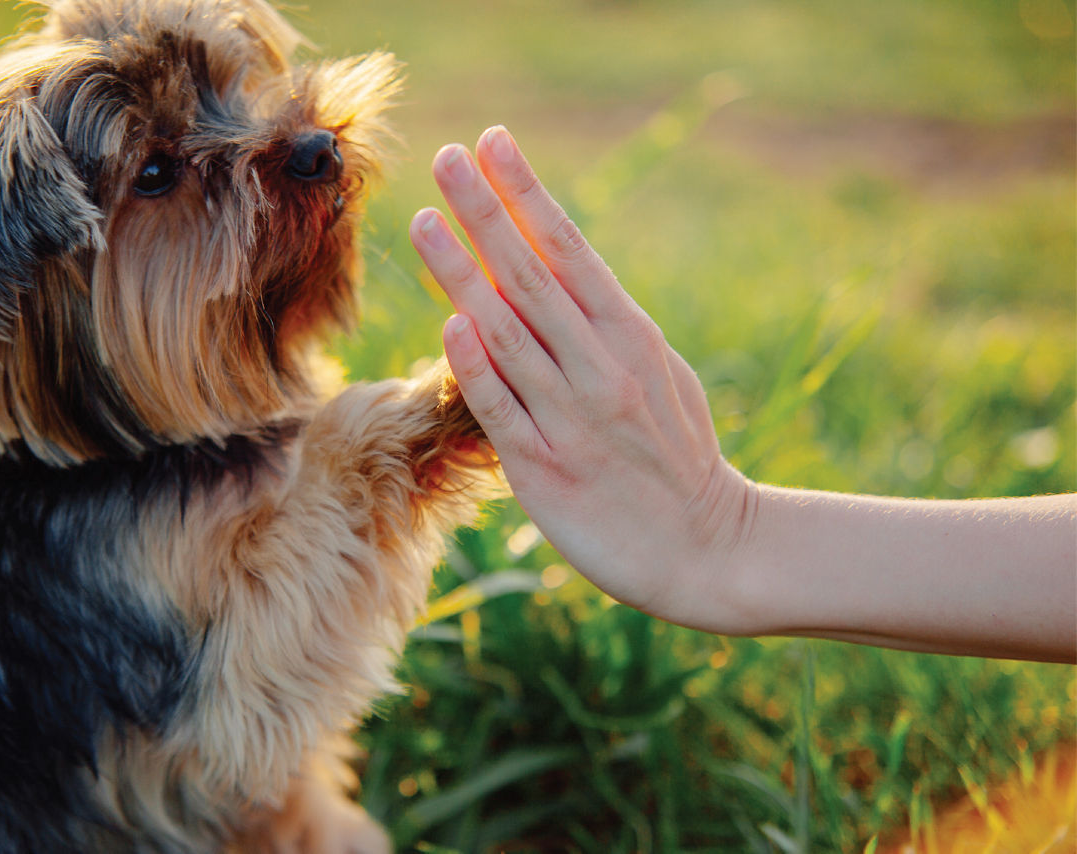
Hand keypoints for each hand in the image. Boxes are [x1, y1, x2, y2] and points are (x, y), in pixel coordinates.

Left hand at [409, 126, 755, 631]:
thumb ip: (606, 328)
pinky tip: (450, 323)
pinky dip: (477, 365)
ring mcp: (574, 419)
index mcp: (633, 337)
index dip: (527, 194)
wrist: (707, 551)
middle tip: (445, 159)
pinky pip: (503, 410)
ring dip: (462, 274)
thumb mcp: (658, 375)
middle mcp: (603, 369)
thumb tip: (551, 274)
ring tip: (423, 222)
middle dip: (486, 213)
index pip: (570, 250)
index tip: (492, 142)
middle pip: (532, 277)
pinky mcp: (547, 471)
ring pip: (509, 334)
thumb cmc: (677, 456)